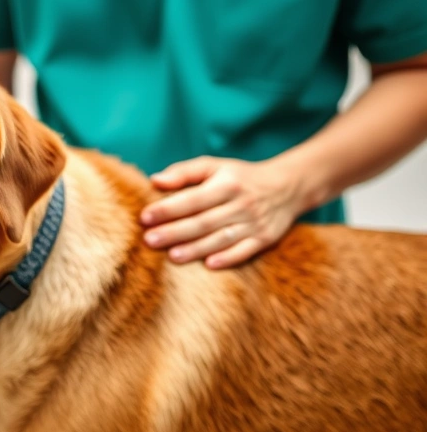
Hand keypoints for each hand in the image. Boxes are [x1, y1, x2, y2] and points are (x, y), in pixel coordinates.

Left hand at [139, 156, 306, 268]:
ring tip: (172, 256)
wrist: (287, 186)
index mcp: (226, 184)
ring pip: (222, 238)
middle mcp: (241, 204)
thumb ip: (184, 172)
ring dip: (197, 249)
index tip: (145, 217)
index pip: (192, 198)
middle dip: (175, 232)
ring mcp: (254, 223)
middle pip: (203, 221)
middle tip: (149, 240)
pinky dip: (228, 258)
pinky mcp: (265, 239)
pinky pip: (246, 251)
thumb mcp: (214, 166)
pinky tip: (209, 265)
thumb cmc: (239, 177)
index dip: (168, 208)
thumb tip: (154, 180)